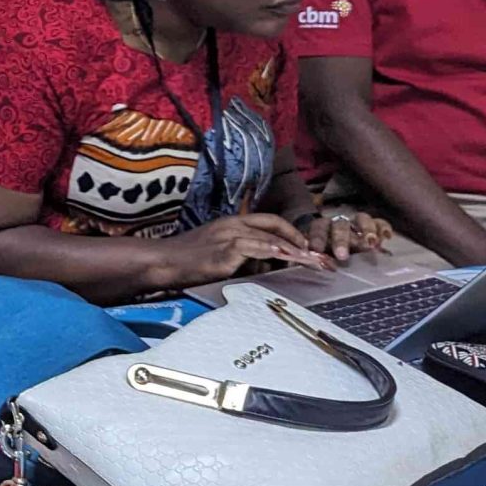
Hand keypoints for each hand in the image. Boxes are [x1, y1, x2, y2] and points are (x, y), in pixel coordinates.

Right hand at [146, 213, 333, 286]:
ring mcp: (229, 236)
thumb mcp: (219, 253)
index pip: (270, 221)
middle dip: (302, 244)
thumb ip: (243, 255)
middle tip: (322, 258)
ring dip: (295, 252)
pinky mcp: (225, 251)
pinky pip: (254, 249)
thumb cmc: (187, 261)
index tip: (309, 247)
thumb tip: (266, 264)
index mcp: (232, 223)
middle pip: (276, 229)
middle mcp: (233, 225)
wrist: (163, 262)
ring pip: (270, 240)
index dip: (292, 232)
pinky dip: (272, 253)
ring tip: (314, 263)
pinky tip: (287, 259)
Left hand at [299, 208, 393, 264]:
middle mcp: (340, 224)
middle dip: (341, 239)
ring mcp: (358, 224)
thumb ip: (304, 257)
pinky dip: (383, 228)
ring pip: (361, 219)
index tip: (315, 249)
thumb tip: (288, 264)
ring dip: (366, 230)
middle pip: (340, 225)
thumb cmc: (326, 252)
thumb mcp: (314, 255)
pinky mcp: (374, 226)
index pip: (318, 228)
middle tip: (342, 255)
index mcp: (323, 228)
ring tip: (370, 244)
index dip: (317, 237)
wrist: (341, 244)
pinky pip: (380, 223)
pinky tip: (385, 238)